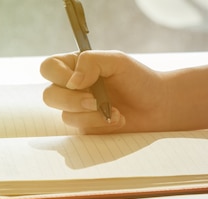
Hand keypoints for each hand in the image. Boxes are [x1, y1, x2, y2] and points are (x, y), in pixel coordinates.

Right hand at [40, 50, 172, 133]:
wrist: (158, 106)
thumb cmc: (139, 80)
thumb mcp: (117, 61)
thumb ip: (91, 62)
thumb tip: (71, 82)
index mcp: (75, 66)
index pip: (49, 67)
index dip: (58, 75)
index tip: (81, 81)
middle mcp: (72, 88)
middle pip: (49, 95)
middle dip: (71, 101)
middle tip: (94, 101)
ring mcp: (78, 110)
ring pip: (65, 116)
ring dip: (91, 115)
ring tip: (115, 111)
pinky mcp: (87, 128)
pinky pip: (80, 129)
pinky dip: (99, 124)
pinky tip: (117, 120)